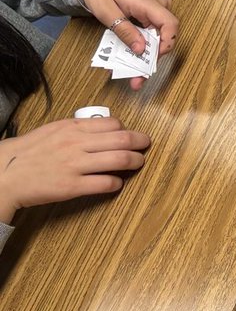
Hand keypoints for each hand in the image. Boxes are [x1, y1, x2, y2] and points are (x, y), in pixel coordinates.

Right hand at [0, 117, 148, 223]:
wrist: (5, 174)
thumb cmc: (29, 152)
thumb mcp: (54, 130)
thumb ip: (79, 129)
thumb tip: (105, 128)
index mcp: (72, 127)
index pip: (113, 124)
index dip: (127, 130)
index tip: (129, 136)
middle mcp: (77, 144)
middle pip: (123, 139)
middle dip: (141, 142)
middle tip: (146, 146)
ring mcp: (76, 165)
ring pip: (120, 160)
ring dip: (136, 162)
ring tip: (139, 163)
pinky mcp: (72, 187)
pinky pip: (106, 183)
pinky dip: (117, 183)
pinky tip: (117, 183)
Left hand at [80, 0, 178, 89]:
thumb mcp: (106, 10)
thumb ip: (125, 30)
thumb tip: (141, 50)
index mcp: (147, 2)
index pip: (170, 25)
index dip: (165, 46)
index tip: (150, 62)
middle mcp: (159, 3)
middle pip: (165, 34)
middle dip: (152, 58)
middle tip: (137, 77)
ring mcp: (157, 4)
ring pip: (160, 33)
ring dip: (148, 52)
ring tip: (131, 67)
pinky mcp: (152, 6)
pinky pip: (153, 27)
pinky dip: (145, 41)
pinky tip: (132, 50)